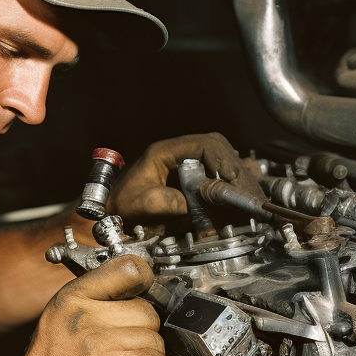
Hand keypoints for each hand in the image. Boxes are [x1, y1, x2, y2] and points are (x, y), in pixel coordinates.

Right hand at [5, 255, 170, 355]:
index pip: (131, 271)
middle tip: (125, 349)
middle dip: (145, 334)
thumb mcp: (58, 315)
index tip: (143, 292)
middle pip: (150, 317)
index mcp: (73, 301)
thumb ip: (94, 293)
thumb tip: (137, 278)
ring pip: (158, 352)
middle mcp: (86, 327)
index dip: (144, 282)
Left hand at [108, 133, 243, 224]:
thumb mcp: (143, 204)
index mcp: (164, 151)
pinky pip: (215, 170)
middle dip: (231, 163)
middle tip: (239, 184)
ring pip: (219, 156)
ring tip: (242, 189)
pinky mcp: (190, 175)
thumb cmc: (122, 205)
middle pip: (216, 146)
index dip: (220, 157)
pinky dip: (228, 178)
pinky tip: (236, 189)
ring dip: (233, 171)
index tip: (228, 175)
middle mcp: (177, 152)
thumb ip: (168, 202)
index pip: (202, 143)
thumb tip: (198, 203)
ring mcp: (185, 162)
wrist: (113, 212)